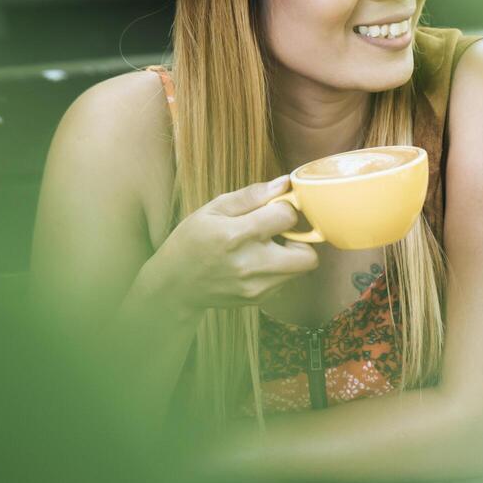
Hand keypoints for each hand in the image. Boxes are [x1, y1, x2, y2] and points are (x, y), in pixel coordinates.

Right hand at [146, 175, 319, 314]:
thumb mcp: (213, 209)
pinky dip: (279, 269)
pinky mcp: (258, 299)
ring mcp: (256, 286)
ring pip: (300, 269)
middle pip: (308, 255)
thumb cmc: (191, 241)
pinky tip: (257, 262)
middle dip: (300, 238)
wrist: (174, 285)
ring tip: (266, 246)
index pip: (288, 216)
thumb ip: (251, 195)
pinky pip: (286, 281)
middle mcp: (250, 264)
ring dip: (291, 254)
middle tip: (280, 232)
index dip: (284, 207)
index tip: (273, 208)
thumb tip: (284, 183)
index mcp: (236, 235)